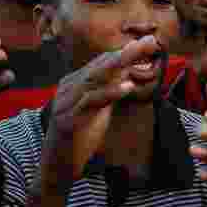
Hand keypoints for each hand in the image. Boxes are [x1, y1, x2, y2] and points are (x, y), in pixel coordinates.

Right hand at [41, 36, 161, 192]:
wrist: (58, 165)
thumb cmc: (79, 135)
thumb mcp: (98, 109)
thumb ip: (109, 92)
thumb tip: (127, 76)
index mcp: (76, 83)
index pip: (103, 62)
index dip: (126, 52)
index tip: (149, 42)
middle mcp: (69, 88)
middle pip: (101, 65)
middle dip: (127, 52)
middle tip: (149, 41)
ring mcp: (66, 102)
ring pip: (95, 79)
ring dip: (119, 66)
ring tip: (139, 54)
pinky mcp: (68, 120)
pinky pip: (91, 103)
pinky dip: (110, 93)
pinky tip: (127, 86)